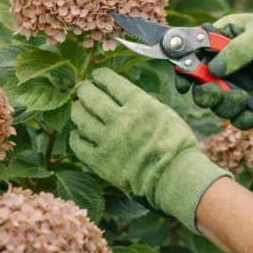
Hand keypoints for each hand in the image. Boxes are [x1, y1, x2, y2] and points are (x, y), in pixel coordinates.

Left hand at [69, 68, 230, 232]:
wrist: (174, 176)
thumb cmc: (176, 144)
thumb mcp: (165, 113)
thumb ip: (142, 103)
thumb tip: (123, 97)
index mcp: (139, 104)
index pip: (111, 82)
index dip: (101, 76)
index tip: (97, 76)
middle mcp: (120, 119)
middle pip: (92, 97)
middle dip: (85, 89)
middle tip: (83, 88)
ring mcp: (108, 140)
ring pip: (81, 118)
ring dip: (77, 109)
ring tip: (78, 106)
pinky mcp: (100, 160)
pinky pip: (78, 144)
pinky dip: (76, 136)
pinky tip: (78, 133)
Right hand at [175, 13, 252, 128]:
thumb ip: (239, 50)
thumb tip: (213, 69)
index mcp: (222, 36)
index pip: (193, 51)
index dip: (186, 68)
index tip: (186, 85)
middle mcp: (224, 59)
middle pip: (201, 82)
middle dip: (207, 93)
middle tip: (218, 97)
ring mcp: (235, 78)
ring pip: (217, 101)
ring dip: (225, 107)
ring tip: (243, 104)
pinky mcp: (248, 94)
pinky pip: (237, 112)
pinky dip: (241, 118)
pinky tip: (250, 118)